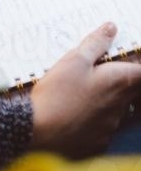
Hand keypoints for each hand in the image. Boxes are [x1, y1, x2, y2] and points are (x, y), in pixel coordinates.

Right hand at [30, 23, 140, 157]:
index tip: (128, 58)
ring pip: (120, 110)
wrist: (38, 130)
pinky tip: (80, 114)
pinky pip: (105, 128)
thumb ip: (95, 43)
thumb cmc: (58, 93)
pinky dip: (98, 119)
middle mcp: (120, 106)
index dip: (137, 63)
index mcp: (118, 82)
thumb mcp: (74, 60)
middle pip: (135, 91)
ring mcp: (111, 126)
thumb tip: (112, 28)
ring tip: (89, 93)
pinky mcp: (99, 142)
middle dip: (126, 81)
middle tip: (105, 71)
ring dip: (111, 100)